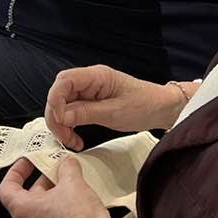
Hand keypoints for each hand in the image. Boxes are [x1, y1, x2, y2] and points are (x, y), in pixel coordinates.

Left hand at [0, 157, 123, 217]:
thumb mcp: (73, 182)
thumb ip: (66, 167)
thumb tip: (67, 163)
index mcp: (23, 210)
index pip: (6, 188)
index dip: (16, 171)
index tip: (28, 163)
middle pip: (26, 197)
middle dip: (42, 179)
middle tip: (56, 167)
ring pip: (40, 208)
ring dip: (52, 192)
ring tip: (69, 181)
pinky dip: (59, 207)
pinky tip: (76, 198)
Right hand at [45, 65, 184, 150]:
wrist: (161, 107)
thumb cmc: (144, 105)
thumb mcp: (114, 113)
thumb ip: (85, 113)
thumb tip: (61, 116)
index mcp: (96, 76)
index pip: (64, 80)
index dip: (56, 100)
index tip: (61, 120)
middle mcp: (90, 80)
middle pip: (59, 93)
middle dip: (56, 116)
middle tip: (65, 136)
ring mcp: (89, 90)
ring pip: (63, 104)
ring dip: (61, 124)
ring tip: (72, 141)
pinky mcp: (91, 101)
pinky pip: (72, 111)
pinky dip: (69, 125)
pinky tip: (75, 138)